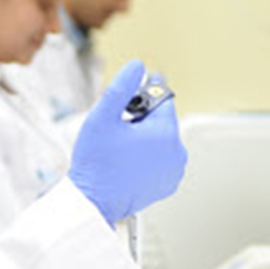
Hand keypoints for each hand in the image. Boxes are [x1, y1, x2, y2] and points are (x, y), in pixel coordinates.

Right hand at [69, 60, 186, 223]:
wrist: (93, 201)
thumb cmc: (96, 163)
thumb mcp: (103, 117)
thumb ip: (121, 87)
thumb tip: (137, 67)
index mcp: (165, 134)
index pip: (162, 99)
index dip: (147, 90)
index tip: (138, 85)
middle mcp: (176, 153)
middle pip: (161, 120)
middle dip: (141, 117)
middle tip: (118, 125)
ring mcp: (174, 171)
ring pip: (160, 140)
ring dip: (144, 136)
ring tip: (121, 146)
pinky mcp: (167, 184)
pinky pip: (160, 158)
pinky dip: (148, 155)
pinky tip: (127, 160)